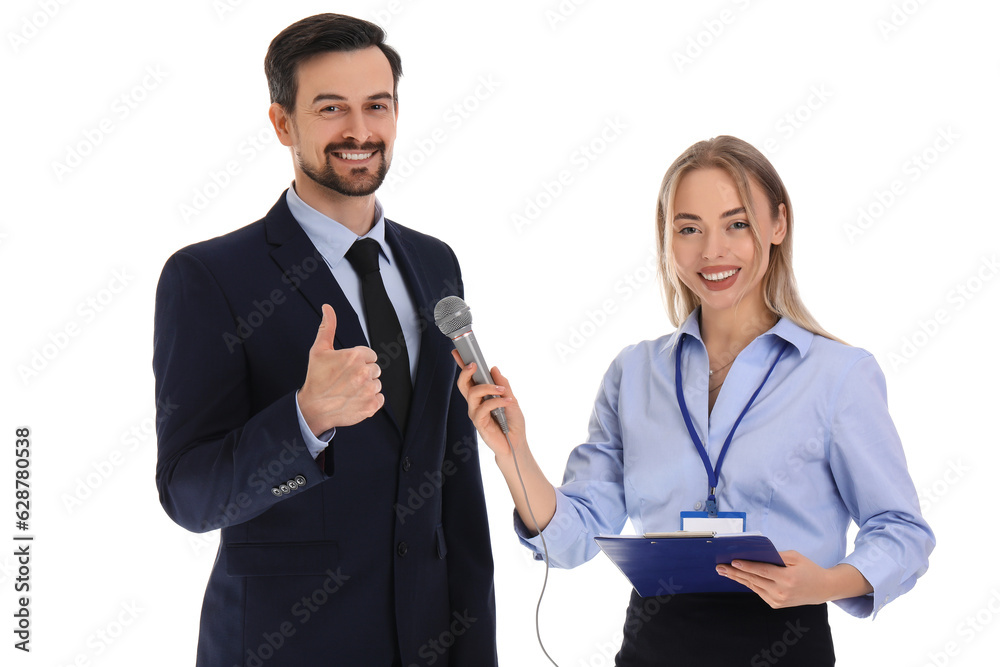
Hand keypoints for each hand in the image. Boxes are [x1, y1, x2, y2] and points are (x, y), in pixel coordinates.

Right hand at [299, 304, 383, 434]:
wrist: (313, 408)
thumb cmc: (316, 379)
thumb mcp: (319, 350)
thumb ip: (328, 327)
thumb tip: (328, 308)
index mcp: (354, 356)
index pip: (370, 355)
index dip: (359, 361)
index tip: (347, 368)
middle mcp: (364, 372)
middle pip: (375, 369)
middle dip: (364, 373)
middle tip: (347, 380)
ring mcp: (368, 390)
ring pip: (377, 384)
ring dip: (367, 387)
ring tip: (350, 390)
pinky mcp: (371, 406)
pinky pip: (380, 399)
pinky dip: (370, 400)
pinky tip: (356, 399)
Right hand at [451, 350, 525, 461]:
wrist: (516, 444)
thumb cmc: (513, 424)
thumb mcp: (511, 399)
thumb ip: (502, 385)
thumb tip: (494, 369)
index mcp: (482, 396)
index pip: (469, 378)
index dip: (462, 365)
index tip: (457, 352)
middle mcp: (476, 403)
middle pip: (463, 384)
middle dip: (465, 372)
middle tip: (474, 365)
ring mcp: (475, 413)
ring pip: (473, 393)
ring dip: (488, 388)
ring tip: (502, 391)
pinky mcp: (478, 423)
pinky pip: (483, 408)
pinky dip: (496, 402)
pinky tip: (507, 402)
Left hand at [716, 550, 835, 607]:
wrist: (822, 589)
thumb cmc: (808, 569)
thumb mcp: (795, 557)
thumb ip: (776, 556)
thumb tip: (756, 554)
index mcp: (788, 578)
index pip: (762, 571)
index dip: (746, 566)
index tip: (733, 561)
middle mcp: (782, 591)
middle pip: (754, 579)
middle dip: (735, 572)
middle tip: (720, 567)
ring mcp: (778, 600)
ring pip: (753, 587)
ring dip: (738, 579)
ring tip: (724, 571)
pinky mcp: (776, 605)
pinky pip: (758, 591)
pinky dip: (748, 584)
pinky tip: (738, 577)